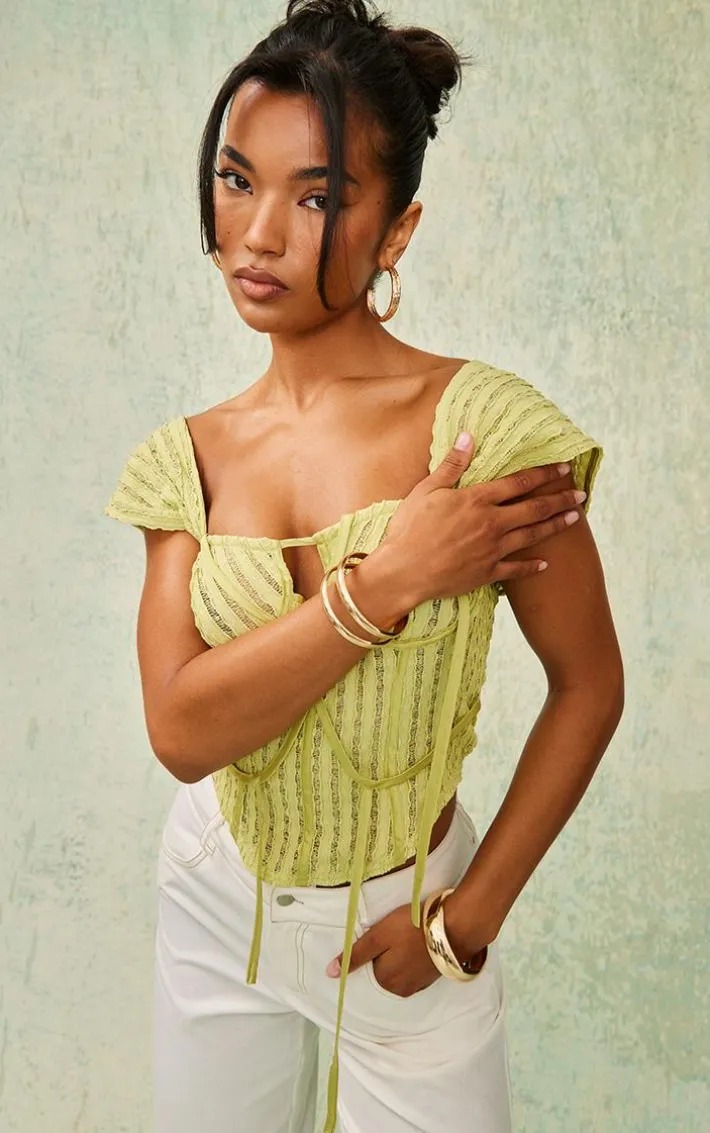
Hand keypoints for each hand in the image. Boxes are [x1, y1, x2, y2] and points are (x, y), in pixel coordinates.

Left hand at [325, 901, 487, 996]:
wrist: (455, 927)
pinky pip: (415, 969)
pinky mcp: (434, 976)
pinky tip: (420, 943)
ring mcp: (420, 985)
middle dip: (387, 954)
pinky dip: (415, 958)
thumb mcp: (378, 936)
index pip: (369, 967)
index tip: (383, 935)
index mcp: (385, 982)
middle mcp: (402, 990)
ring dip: (401, 956)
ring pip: (401, 970)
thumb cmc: (412, 928)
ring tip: (409, 936)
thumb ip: (355, 955)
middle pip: (385, 971)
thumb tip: (329, 974)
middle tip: (396, 933)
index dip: (374, 948)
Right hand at [381, 433, 585, 605]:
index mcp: (477, 500)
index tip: (564, 467)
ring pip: (532, 536)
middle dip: (560, 500)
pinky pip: (516, 569)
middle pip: (534, 509)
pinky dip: (532, 566)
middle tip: (581, 494)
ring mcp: (492, 550)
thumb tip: (469, 437)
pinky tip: (546, 563)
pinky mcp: (486, 573)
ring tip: (575, 519)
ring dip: (555, 526)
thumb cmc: (410, 529)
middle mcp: (491, 524)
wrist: (403, 572)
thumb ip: (452, 465)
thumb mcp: (427, 490)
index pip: (519, 482)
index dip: (544, 473)